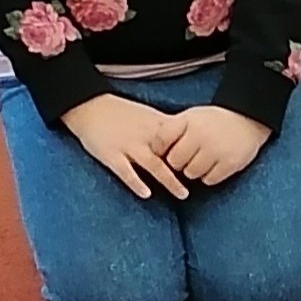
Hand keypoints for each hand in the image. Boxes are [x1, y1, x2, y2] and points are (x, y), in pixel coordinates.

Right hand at [60, 94, 191, 199]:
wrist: (89, 106)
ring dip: (170, 180)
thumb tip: (189, 139)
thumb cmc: (121, 113)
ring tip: (183, 194)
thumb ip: (166, 128)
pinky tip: (147, 194)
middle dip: (188, 169)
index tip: (211, 163)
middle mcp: (145, 136)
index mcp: (155, 125)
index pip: (182, 139)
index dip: (196, 151)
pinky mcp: (111, 155)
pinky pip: (125, 172)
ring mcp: (128, 146)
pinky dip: (136, 182)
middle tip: (204, 182)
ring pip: (153, 165)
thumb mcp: (147, 114)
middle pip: (172, 154)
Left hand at [157, 106, 270, 186]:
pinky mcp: (229, 163)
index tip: (165, 152)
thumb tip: (152, 151)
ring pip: (191, 173)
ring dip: (193, 171)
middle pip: (174, 162)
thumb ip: (173, 130)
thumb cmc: (214, 120)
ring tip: (201, 161)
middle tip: (186, 158)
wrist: (249, 118)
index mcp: (189, 121)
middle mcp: (201, 135)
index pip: (161, 140)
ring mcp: (216, 150)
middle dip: (177, 163)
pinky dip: (208, 176)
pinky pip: (209, 180)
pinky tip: (213, 167)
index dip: (160, 149)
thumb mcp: (192, 117)